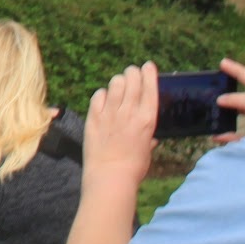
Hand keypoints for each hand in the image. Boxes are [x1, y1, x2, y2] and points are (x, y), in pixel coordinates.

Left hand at [84, 63, 158, 186]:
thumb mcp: (147, 151)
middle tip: (131, 73)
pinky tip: (104, 97)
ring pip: (115, 83)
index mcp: (147, 119)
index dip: (149, 73)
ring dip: (118, 80)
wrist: (109, 177)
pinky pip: (98, 95)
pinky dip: (102, 93)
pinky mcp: (94, 117)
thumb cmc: (133, 169)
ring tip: (118, 84)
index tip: (148, 66)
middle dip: (132, 72)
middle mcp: (130, 112)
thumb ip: (148, 139)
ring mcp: (110, 113)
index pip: (150, 87)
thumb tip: (151, 138)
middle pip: (132, 79)